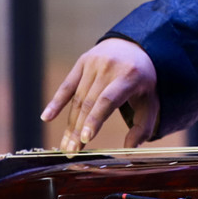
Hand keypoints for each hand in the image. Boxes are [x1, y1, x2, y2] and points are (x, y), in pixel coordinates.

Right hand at [40, 37, 158, 156]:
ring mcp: (94, 63)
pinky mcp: (82, 62)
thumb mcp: (151, 99)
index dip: (95, 119)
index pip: (108, 99)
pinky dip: (56, 101)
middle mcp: (110, 67)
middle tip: (72, 152)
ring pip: (77, 98)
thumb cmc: (142, 79)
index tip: (85, 139)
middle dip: (79, 130)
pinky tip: (46, 117)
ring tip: (65, 145)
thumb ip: (143, 126)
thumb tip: (129, 148)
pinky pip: (67, 85)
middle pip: (89, 103)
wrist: (134, 46)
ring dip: (70, 124)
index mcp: (129, 76)